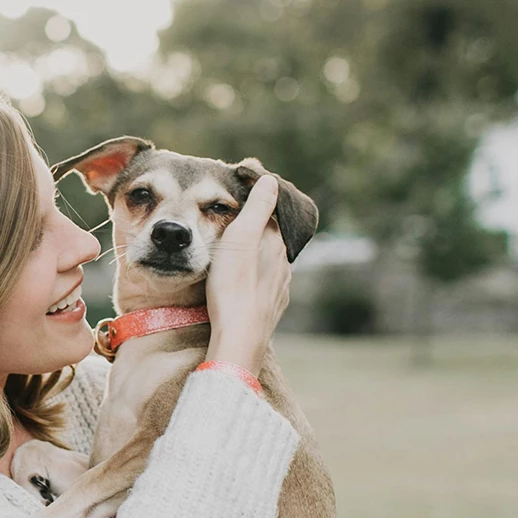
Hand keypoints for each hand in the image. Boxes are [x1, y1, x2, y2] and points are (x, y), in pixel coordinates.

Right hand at [205, 175, 290, 371]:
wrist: (238, 336)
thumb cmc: (233, 285)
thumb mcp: (240, 238)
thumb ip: (257, 207)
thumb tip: (271, 180)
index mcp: (276, 243)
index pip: (270, 216)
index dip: (256, 208)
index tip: (239, 205)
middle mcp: (284, 264)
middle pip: (270, 240)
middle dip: (256, 234)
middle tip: (233, 230)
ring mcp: (280, 288)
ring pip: (269, 265)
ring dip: (255, 259)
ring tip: (235, 258)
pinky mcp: (272, 308)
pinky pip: (265, 287)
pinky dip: (255, 280)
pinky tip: (243, 285)